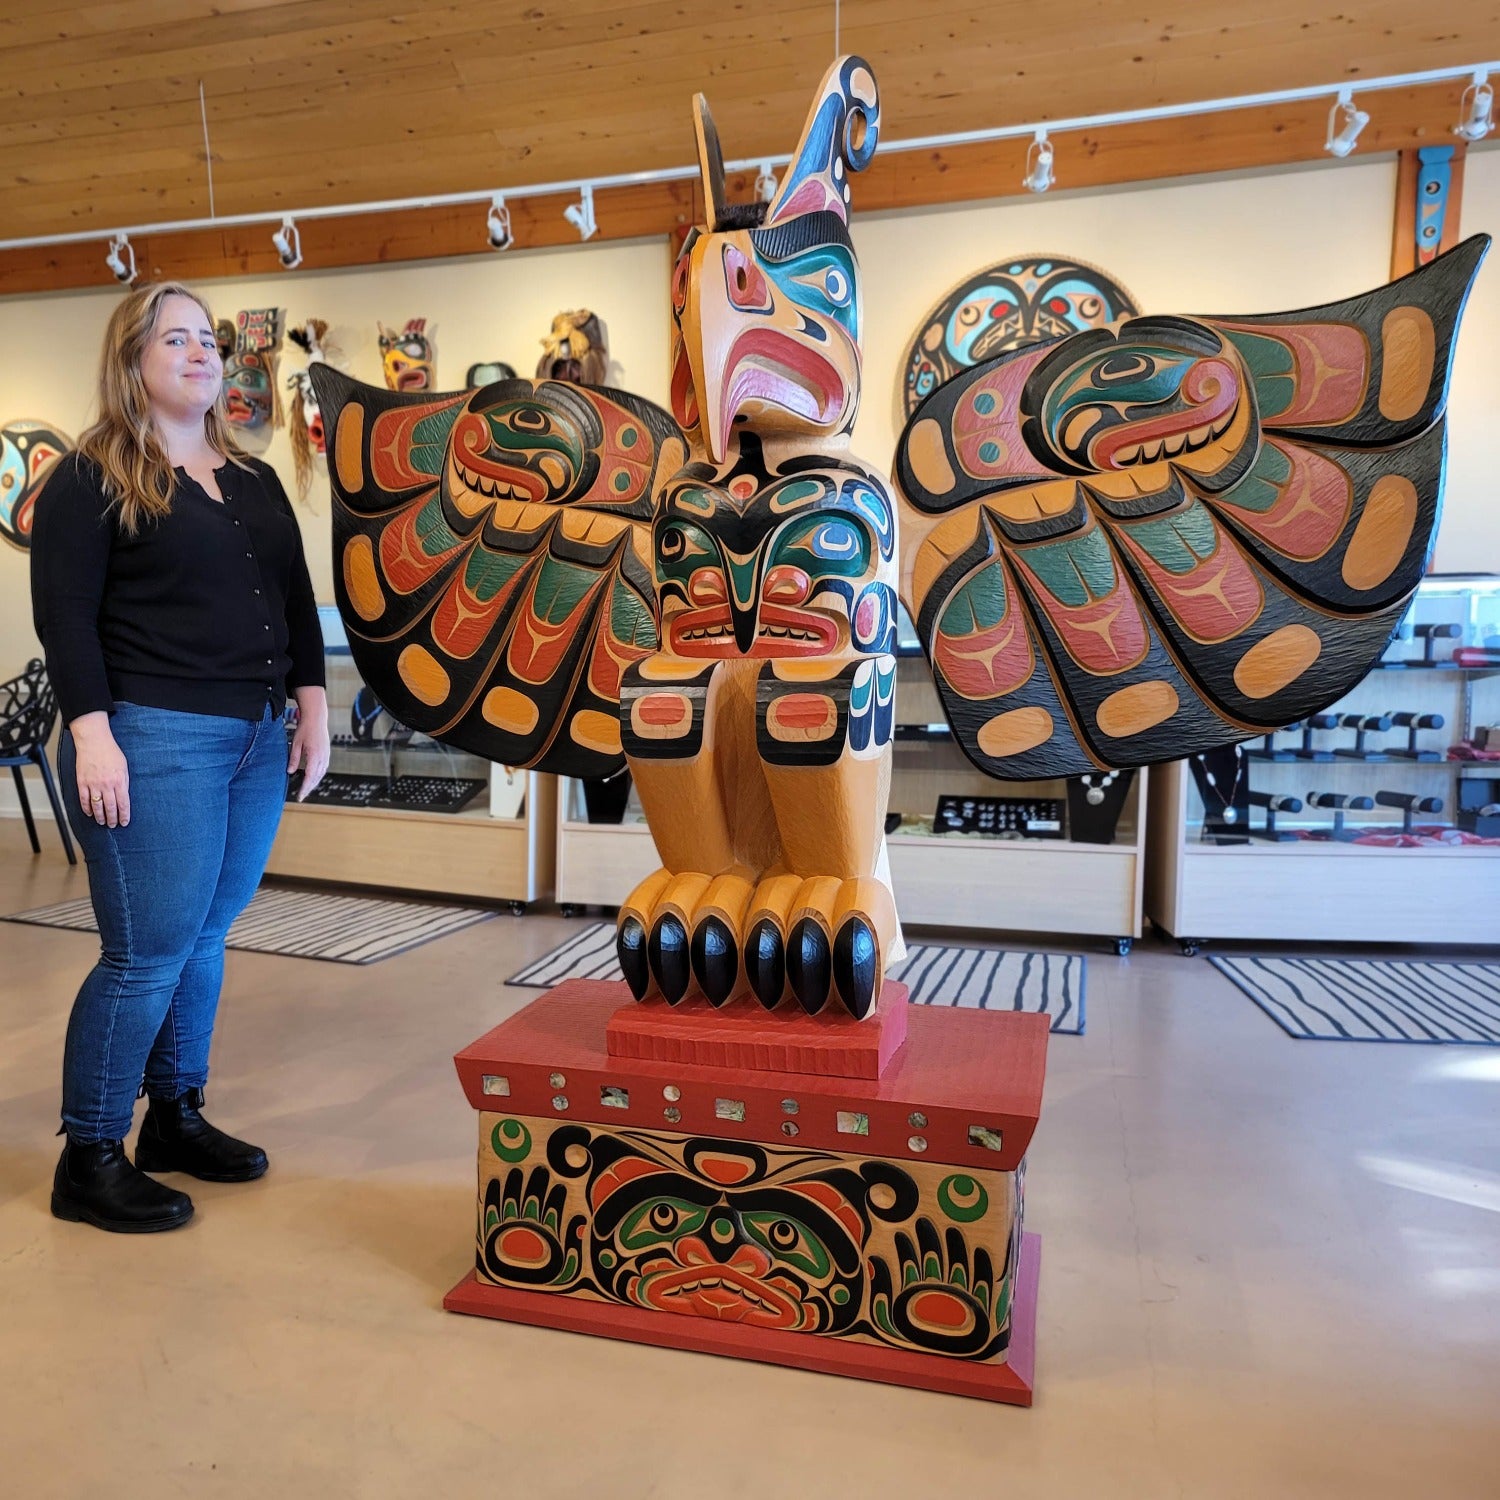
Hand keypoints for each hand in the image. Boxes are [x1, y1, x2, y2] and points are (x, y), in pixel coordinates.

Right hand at [70, 711, 129, 826]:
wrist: (94, 742)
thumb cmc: (111, 752)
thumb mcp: (124, 767)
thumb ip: (124, 782)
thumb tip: (124, 796)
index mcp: (119, 781)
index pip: (123, 803)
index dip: (124, 815)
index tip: (124, 822)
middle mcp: (107, 784)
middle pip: (110, 807)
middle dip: (112, 819)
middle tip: (113, 825)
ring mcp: (93, 784)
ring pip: (97, 806)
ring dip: (100, 816)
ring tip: (102, 822)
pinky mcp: (82, 782)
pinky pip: (84, 799)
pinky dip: (86, 808)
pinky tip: (90, 813)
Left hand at [288, 687, 330, 800]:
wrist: (316, 718)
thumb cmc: (305, 729)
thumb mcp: (295, 744)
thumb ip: (294, 759)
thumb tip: (290, 772)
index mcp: (314, 756)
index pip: (310, 777)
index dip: (305, 788)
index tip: (300, 797)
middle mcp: (323, 757)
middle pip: (317, 778)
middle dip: (309, 788)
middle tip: (301, 796)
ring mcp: (326, 755)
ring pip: (321, 774)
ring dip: (314, 783)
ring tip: (306, 789)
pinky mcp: (327, 753)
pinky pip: (323, 768)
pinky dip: (318, 775)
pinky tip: (313, 778)